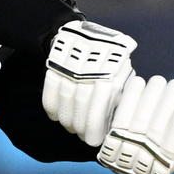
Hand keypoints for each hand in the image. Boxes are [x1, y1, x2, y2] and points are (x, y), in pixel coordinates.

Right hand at [42, 20, 136, 146]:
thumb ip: (120, 96)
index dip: (94, 127)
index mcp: (111, 73)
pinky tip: (56, 116)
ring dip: (66, 119)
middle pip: (81, 105)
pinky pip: (50, 90)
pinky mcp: (56, 64)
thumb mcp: (123, 74)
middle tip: (81, 135)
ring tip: (70, 127)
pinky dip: (51, 107)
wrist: (88, 32)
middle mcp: (91, 69)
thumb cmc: (110, 59)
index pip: (100, 107)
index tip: (93, 140)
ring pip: (65, 100)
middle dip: (80, 126)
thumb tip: (114, 123)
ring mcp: (72, 66)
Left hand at [97, 75, 173, 173]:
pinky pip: (120, 118)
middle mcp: (148, 164)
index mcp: (172, 164)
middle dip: (168, 102)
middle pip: (157, 130)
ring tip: (159, 81)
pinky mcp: (111, 143)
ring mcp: (128, 154)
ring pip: (140, 122)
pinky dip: (131, 98)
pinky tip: (139, 82)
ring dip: (151, 96)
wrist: (137, 154)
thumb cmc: (172, 135)